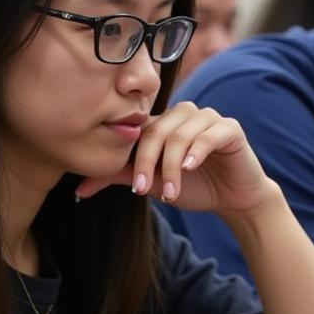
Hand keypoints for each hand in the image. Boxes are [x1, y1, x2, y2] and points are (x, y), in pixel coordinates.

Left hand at [74, 102, 269, 214]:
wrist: (233, 198)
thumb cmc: (193, 187)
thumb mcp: (152, 183)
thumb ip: (120, 177)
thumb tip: (79, 189)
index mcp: (162, 124)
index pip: (138, 132)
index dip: (130, 158)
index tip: (130, 188)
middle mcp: (183, 115)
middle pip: (156, 131)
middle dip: (147, 163)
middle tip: (143, 191)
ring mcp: (207, 118)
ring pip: (180, 135)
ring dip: (172, 168)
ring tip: (170, 194)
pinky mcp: (230, 128)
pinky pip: (208, 134)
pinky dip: (197, 151)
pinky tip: (191, 168)